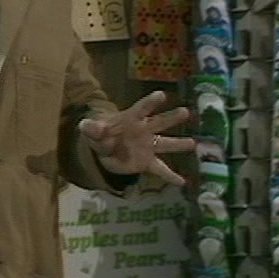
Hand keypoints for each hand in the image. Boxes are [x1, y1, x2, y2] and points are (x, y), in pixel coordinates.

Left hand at [79, 91, 194, 185]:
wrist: (106, 149)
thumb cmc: (103, 135)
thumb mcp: (93, 131)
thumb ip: (91, 128)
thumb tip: (85, 124)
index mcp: (131, 119)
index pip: (141, 108)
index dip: (150, 102)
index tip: (162, 95)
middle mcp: (144, 130)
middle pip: (159, 122)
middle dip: (171, 118)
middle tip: (185, 112)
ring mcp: (148, 146)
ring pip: (165, 144)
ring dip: (178, 144)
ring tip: (193, 144)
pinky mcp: (148, 161)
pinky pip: (160, 169)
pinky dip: (170, 176)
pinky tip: (182, 182)